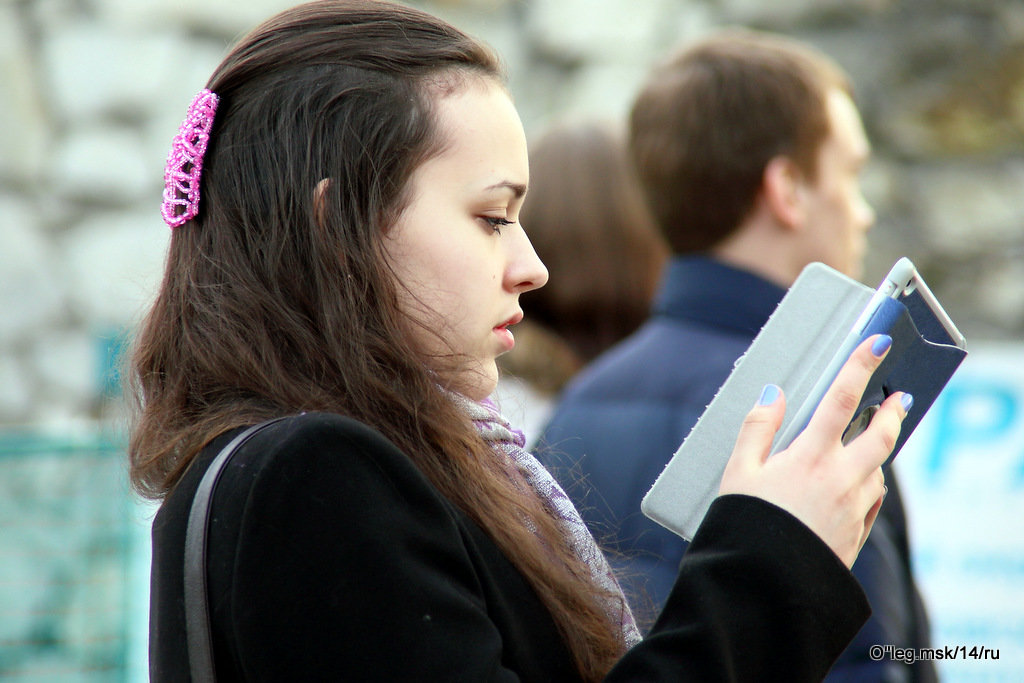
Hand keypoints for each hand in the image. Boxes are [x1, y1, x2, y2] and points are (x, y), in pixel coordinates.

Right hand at [719, 334, 911, 567]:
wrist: (765, 585)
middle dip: (892, 412)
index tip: (877, 343)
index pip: (842, 399)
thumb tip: (772, 394)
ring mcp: (854, 509)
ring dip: (877, 453)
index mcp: (811, 457)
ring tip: (869, 444)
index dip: (860, 366)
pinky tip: (858, 486)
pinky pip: (871, 502)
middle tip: (900, 397)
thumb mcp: (739, 473)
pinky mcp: (856, 534)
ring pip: (877, 471)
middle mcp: (841, 479)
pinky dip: (869, 485)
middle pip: (880, 436)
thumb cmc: (746, 525)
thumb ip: (756, 428)